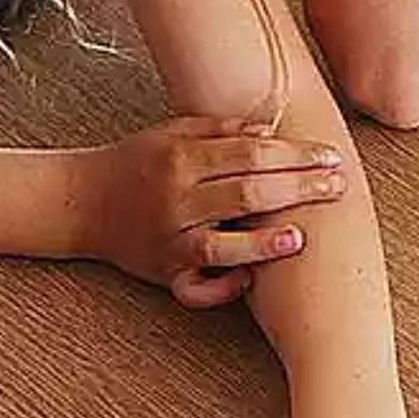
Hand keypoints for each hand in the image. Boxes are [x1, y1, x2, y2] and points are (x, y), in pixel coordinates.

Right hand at [82, 116, 348, 306]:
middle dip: (298, 189)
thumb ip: (221, 130)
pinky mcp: (165, 273)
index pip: (251, 154)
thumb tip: (271, 129)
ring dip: (263, 244)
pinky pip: (196, 288)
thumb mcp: (173, 133)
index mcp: (182, 158)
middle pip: (247, 193)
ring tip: (299, 239)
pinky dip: (222, 288)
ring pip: (222, 245)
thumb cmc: (137, 163)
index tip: (330, 157)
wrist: (82, 201)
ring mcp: (171, 239)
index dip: (295, 155)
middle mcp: (177, 199)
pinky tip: (249, 280)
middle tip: (337, 188)